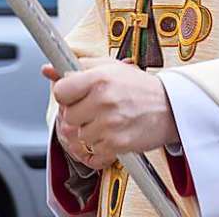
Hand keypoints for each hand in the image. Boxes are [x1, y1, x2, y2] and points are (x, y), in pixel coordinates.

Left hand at [43, 57, 178, 167]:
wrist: (171, 107)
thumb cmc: (138, 86)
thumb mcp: (109, 67)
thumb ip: (77, 67)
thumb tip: (47, 69)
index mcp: (98, 78)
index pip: (60, 91)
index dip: (65, 95)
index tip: (73, 95)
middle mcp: (103, 100)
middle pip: (67, 116)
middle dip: (77, 114)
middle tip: (93, 109)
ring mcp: (110, 124)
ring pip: (79, 135)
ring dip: (89, 132)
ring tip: (106, 121)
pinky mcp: (117, 144)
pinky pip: (93, 151)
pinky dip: (100, 147)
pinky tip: (112, 134)